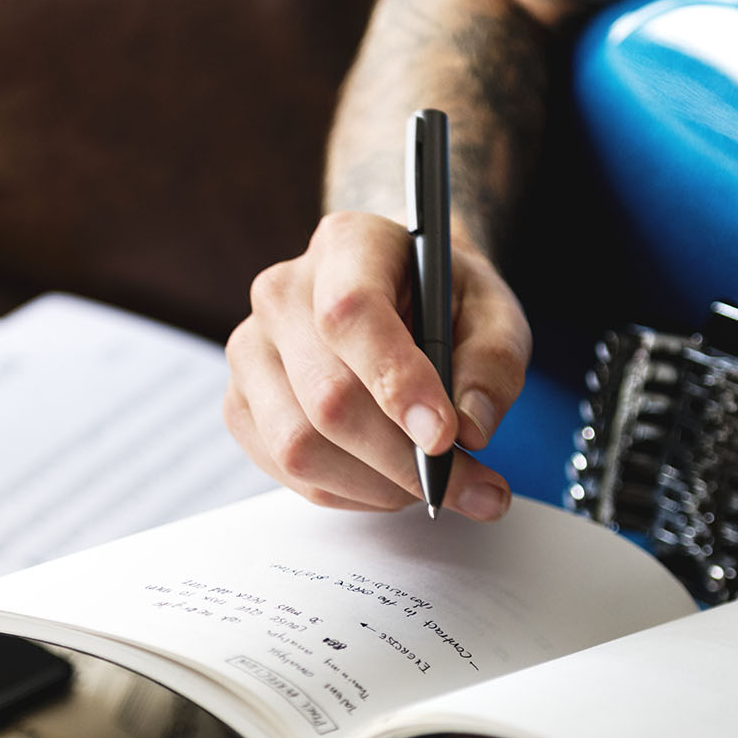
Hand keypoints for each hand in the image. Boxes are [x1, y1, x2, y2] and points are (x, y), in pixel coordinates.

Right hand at [224, 211, 530, 519]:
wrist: (404, 303)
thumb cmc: (448, 305)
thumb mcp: (496, 316)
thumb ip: (493, 365)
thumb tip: (469, 430)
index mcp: (347, 245)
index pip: (352, 313)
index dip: (397, 382)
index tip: (444, 436)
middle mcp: (282, 293)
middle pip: (327, 396)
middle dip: (403, 459)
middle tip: (466, 485)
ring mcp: (252, 350)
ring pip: (299, 445)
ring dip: (377, 485)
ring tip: (432, 484)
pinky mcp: (242, 405)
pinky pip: (287, 471)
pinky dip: (349, 492)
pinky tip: (390, 480)